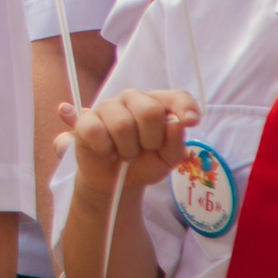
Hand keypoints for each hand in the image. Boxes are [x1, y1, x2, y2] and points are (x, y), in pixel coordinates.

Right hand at [60, 88, 199, 197]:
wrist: (115, 181)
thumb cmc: (145, 164)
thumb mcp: (167, 160)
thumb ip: (176, 143)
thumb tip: (177, 123)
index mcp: (157, 105)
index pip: (176, 96)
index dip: (185, 107)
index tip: (191, 122)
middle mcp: (133, 99)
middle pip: (149, 111)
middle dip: (151, 140)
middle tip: (145, 150)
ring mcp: (108, 107)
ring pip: (122, 124)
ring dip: (128, 150)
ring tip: (126, 154)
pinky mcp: (86, 120)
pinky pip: (97, 132)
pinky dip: (106, 150)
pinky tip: (108, 152)